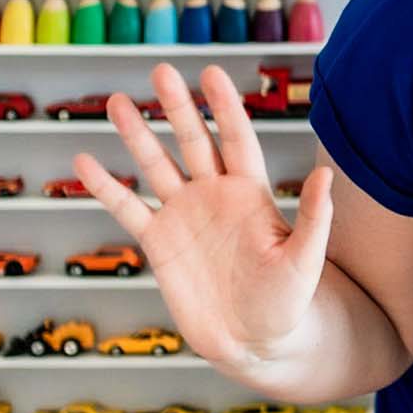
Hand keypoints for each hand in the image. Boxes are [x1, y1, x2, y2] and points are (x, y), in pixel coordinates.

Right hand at [71, 62, 334, 369]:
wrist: (254, 342)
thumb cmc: (288, 301)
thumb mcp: (305, 260)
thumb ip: (314, 218)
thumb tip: (328, 174)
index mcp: (251, 194)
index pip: (237, 139)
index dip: (225, 106)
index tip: (211, 72)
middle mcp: (215, 196)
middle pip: (194, 142)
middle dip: (177, 107)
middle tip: (160, 70)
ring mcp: (184, 216)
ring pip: (157, 166)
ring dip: (137, 135)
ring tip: (118, 102)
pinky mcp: (159, 243)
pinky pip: (128, 208)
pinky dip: (106, 187)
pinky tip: (84, 162)